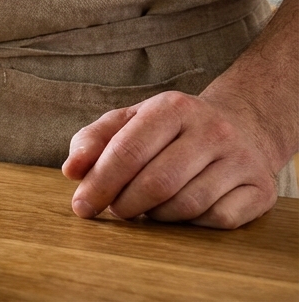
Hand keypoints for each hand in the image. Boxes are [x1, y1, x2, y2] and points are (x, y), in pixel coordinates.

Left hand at [61, 91, 278, 228]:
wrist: (240, 126)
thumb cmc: (169, 129)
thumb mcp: (129, 122)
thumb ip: (93, 140)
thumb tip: (72, 171)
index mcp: (172, 107)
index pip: (127, 152)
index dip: (99, 184)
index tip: (81, 207)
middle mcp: (211, 129)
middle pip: (156, 183)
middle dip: (125, 204)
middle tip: (115, 210)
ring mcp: (240, 159)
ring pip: (186, 205)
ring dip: (156, 215)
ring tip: (146, 207)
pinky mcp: (260, 189)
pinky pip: (216, 220)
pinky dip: (190, 224)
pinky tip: (181, 211)